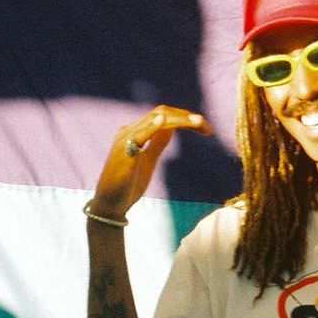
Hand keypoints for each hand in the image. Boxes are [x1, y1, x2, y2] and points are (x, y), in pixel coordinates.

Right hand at [90, 105, 210, 220]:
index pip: (163, 115)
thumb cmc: (128, 183)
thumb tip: (171, 128)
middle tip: (207, 126)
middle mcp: (129, 130)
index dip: (184, 117)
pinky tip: (163, 122)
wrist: (111, 204)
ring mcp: (125, 140)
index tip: (205, 128)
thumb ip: (158, 142)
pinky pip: (137, 136)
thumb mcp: (149, 159)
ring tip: (199, 122)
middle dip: (186, 117)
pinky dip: (150, 127)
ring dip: (179, 119)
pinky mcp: (123, 153)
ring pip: (154, 120)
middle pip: (161, 113)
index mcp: (136, 131)